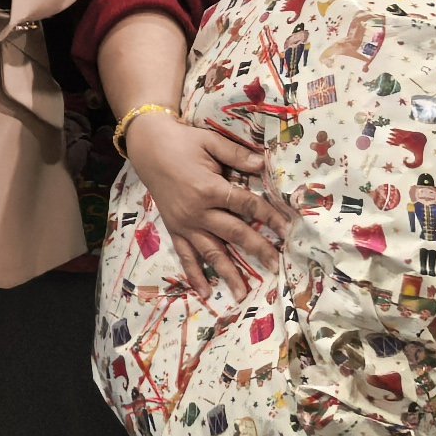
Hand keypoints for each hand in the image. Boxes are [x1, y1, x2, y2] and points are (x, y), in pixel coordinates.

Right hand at [130, 109, 281, 291]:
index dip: (270, 217)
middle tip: (277, 266)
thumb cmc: (181, 142)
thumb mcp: (210, 141)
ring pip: (211, 252)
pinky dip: (194, 275)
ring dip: (228, 273)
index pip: (247, 206)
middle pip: (234, 233)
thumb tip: (264, 164)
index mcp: (209, 188)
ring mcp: (184, 224)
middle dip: (258, 249)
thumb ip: (237, 155)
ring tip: (243, 294)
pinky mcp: (174, 229)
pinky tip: (206, 292)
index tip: (288, 231)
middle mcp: (198, 212)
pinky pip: (185, 255)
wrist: (146, 147)